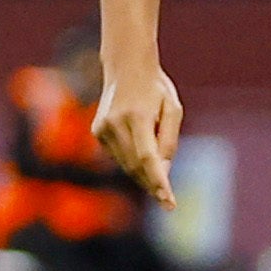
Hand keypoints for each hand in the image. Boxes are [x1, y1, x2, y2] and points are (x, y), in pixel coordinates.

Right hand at [90, 57, 181, 205]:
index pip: (148, 158)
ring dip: (143, 171)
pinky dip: (132, 158)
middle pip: (136, 166)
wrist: (126, 67)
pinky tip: (138, 141)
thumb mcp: (173, 109)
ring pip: (126, 165)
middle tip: (166, 197)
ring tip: (154, 155)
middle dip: (152, 183)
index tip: (169, 203)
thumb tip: (162, 172)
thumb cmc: (155, 88)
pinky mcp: (97, 131)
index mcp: (137, 115)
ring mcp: (102, 128)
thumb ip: (168, 141)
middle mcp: (115, 123)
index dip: (159, 183)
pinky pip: (119, 156)